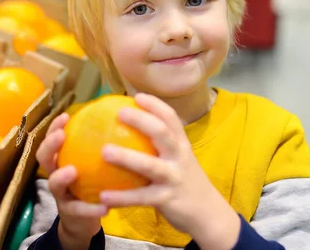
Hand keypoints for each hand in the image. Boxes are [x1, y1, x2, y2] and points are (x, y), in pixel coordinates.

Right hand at [36, 113, 107, 248]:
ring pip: (53, 183)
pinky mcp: (70, 214)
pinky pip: (79, 210)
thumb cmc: (91, 185)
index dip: (55, 127)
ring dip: (61, 176)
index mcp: (62, 160)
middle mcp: (56, 174)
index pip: (52, 139)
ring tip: (73, 171)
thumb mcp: (94, 166)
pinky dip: (91, 208)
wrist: (84, 220)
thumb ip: (103, 148)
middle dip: (50, 145)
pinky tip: (105, 206)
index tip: (66, 116)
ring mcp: (60, 194)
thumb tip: (122, 123)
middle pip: (44, 157)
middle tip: (62, 135)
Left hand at [99, 93, 240, 248]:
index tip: (137, 96)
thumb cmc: (185, 181)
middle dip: (141, 120)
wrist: (207, 213)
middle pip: (162, 133)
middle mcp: (179, 157)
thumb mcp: (179, 158)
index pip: (171, 118)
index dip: (155, 105)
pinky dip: (121, 197)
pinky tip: (102, 195)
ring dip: (125, 157)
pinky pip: (141, 197)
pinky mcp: (166, 199)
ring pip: (149, 165)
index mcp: (181, 145)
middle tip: (119, 113)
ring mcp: (174, 178)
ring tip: (104, 151)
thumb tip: (130, 128)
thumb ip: (161, 145)